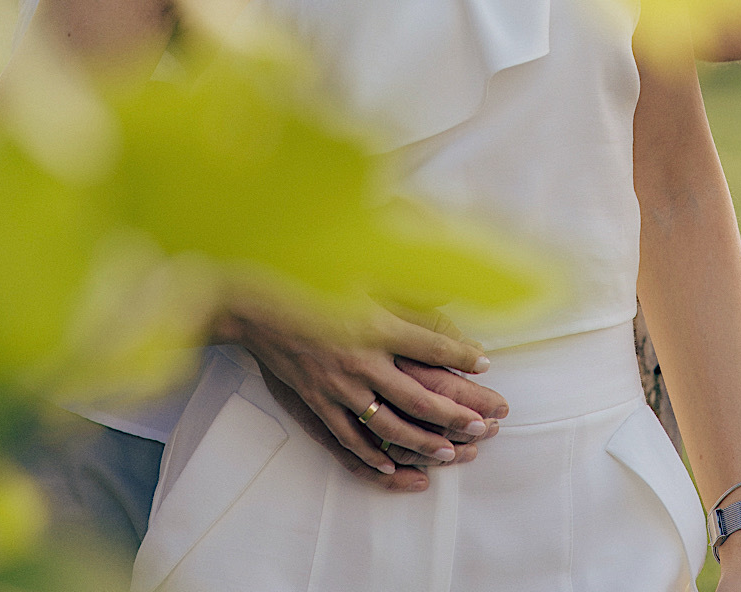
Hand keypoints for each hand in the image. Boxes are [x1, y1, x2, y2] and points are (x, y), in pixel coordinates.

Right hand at [213, 301, 507, 487]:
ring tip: (449, 454)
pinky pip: (347, 440)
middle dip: (454, 414)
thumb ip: (398, 285)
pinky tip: (392, 469)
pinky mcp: (316, 404)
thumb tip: (440, 290)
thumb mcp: (358, 272)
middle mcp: (360, 361)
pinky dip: (371, 459)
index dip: (461, 356)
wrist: (255, 303)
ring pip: (388, 427)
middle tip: (483, 426)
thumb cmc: (307, 279)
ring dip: (422, 443)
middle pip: (417, 396)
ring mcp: (337, 388)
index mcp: (374, 324)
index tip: (485, 362)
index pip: (430, 346)